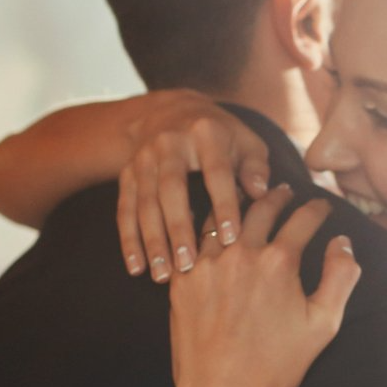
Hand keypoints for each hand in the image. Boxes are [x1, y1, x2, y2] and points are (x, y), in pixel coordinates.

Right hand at [116, 90, 273, 281]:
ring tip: (164, 275)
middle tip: (189, 264)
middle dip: (178, 228)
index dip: (224, 203)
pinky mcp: (126, 175)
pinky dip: (129, 240)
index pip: (215, 171)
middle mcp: (169, 143)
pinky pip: (124, 210)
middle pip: (170, 189)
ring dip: (152, 240)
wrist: (170, 112)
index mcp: (205, 132)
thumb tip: (262, 192)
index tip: (232, 237)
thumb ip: (255, 167)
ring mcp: (143, 159)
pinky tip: (136, 268)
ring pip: (144, 203)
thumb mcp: (246, 141)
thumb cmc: (222, 136)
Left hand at [167, 186, 360, 386]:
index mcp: (279, 261)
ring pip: (223, 217)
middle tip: (286, 191)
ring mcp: (207, 264)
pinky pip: (192, 241)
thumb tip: (343, 243)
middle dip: (278, 196)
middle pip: (262, 208)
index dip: (317, 208)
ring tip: (248, 198)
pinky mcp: (182, 280)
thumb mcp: (324, 323)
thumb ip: (341, 276)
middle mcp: (241, 254)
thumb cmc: (277, 366)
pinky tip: (213, 227)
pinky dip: (207, 228)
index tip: (323, 206)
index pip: (303, 219)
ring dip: (239, 204)